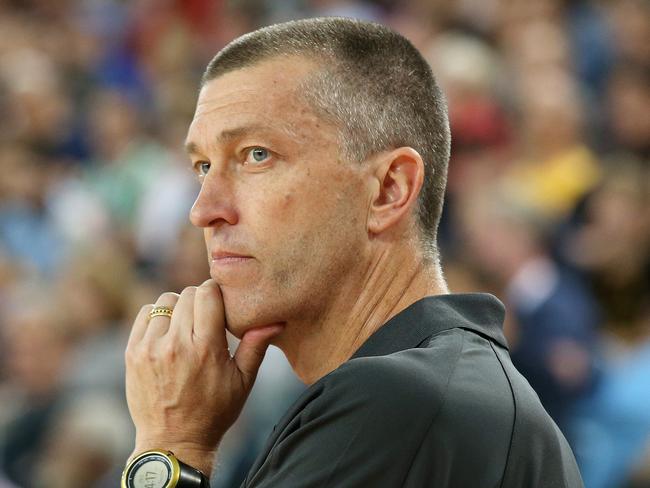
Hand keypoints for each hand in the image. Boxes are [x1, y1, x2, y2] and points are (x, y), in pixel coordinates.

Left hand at [125, 279, 282, 474]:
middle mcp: (176, 344)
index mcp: (206, 348)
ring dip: (179, 308)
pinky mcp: (133, 352)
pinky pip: (145, 314)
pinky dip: (158, 317)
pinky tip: (168, 333)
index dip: (217, 294)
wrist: (173, 441)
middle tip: (207, 319)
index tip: (221, 305)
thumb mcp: (243, 381)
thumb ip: (256, 346)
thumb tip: (275, 321)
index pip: (207, 293)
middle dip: (200, 300)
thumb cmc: (214, 412)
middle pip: (188, 294)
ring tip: (186, 327)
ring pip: (166, 301)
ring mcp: (151, 347)